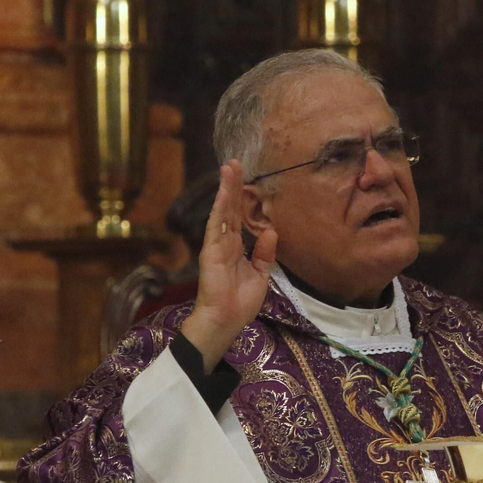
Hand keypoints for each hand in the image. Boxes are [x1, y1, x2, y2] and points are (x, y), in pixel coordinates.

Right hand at [180, 161, 277, 371]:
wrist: (227, 321)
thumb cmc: (240, 302)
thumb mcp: (261, 275)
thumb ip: (264, 253)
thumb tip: (270, 231)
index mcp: (236, 248)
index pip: (238, 216)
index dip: (240, 196)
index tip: (244, 177)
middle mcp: (225, 242)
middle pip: (229, 208)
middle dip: (232, 185)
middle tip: (234, 162)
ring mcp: (217, 245)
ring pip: (222, 211)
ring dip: (225, 190)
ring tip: (228, 168)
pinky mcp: (211, 252)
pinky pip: (216, 227)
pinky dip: (220, 209)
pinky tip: (223, 193)